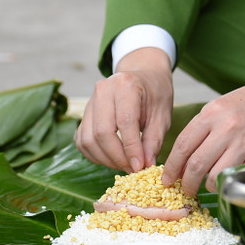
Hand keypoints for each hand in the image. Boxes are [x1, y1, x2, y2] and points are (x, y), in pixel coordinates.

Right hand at [75, 47, 173, 172]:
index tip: (140, 167)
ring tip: (124, 164)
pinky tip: (112, 158)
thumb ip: (153, 141)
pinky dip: (95, 155)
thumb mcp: (162, 115)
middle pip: (102, 133)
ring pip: (89, 140)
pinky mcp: (84, 114)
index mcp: (126, 85)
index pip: (124, 122)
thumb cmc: (155, 95)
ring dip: (106, 159)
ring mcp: (90, 101)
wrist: (144, 76)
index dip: (131, 149)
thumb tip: (145, 165)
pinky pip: (82, 141)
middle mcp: (103, 90)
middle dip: (117, 157)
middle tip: (133, 169)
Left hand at [163, 59, 244, 194]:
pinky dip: (227, 185)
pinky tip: (225, 182)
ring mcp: (244, 144)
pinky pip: (236, 178)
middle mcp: (226, 128)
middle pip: (196, 165)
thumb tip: (183, 156)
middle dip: (186, 182)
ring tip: (206, 185)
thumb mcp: (221, 105)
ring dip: (206, 186)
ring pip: (214, 176)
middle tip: (185, 188)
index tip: (168, 177)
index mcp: (212, 113)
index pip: (182, 146)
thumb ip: (201, 127)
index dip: (172, 167)